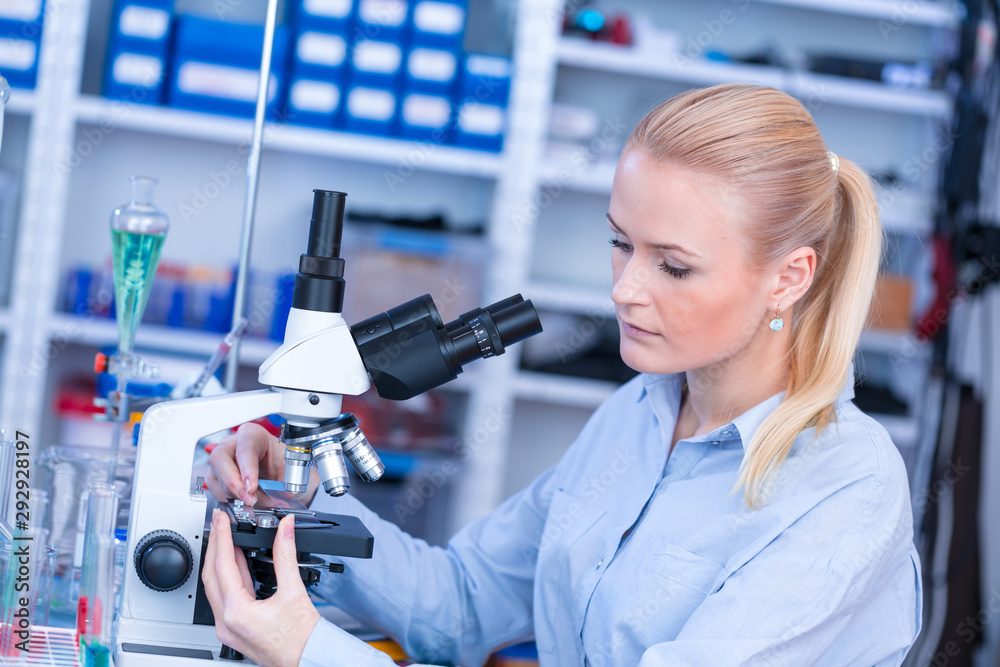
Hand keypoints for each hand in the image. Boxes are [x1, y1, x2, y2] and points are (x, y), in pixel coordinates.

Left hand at [201, 509, 320, 666]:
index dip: (223, 537)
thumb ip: (286, 555)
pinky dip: (229, 577)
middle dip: (216, 546)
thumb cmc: (302, 638)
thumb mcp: (294, 590)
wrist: (308, 660)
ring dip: (220, 561)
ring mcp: (228, 628)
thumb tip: (285, 529)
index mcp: (236, 612)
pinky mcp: (234, 629)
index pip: (223, 565)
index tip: (222, 519)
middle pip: (211, 575)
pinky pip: (225, 597)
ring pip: (215, 587)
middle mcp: (226, 622)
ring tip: (227, 538)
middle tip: (220, 523)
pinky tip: (237, 564)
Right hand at [206, 422, 319, 506]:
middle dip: (233, 483)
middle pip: (219, 459)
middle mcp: (231, 444)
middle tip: (248, 499)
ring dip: (234, 496)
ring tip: (255, 503)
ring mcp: (221, 461)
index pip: (244, 449)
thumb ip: (288, 478)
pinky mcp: (216, 477)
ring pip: (216, 478)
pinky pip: (216, 491)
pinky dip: (231, 501)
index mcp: (252, 435)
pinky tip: (247, 504)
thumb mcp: (290, 465)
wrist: (277, 468)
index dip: (247, 469)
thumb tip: (286, 494)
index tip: (252, 487)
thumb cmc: (280, 460)